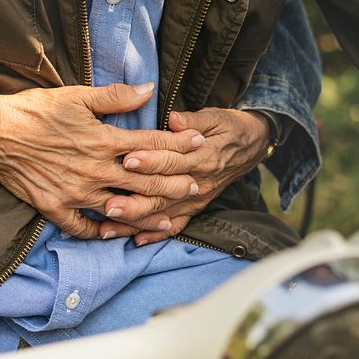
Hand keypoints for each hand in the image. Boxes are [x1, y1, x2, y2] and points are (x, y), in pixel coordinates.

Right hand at [0, 83, 203, 237]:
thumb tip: (148, 90)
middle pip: (143, 182)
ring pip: (120, 210)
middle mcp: (94, 170)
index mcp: (101, 140)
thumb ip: (115, 97)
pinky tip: (115, 235)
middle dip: (173, 184)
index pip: (150, 143)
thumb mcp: (75, 96)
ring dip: (146, 216)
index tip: (200, 144)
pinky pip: (83, 227)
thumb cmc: (34, 111)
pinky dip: (100, 232)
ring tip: (168, 221)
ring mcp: (75, 193)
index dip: (178, 143)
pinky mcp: (55, 208)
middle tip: (196, 186)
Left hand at [99, 108, 271, 244]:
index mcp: (203, 157)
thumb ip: (192, 120)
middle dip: (134, 201)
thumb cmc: (226, 127)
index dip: (150, 160)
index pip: (173, 160)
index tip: (127, 159)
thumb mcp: (215, 117)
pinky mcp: (194, 208)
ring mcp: (195, 199)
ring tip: (107, 228)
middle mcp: (198, 182)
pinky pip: (175, 226)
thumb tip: (173, 120)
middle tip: (108, 204)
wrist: (250, 146)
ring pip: (162, 214)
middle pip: (162, 194)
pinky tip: (135, 241)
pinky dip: (155, 235)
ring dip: (135, 223)